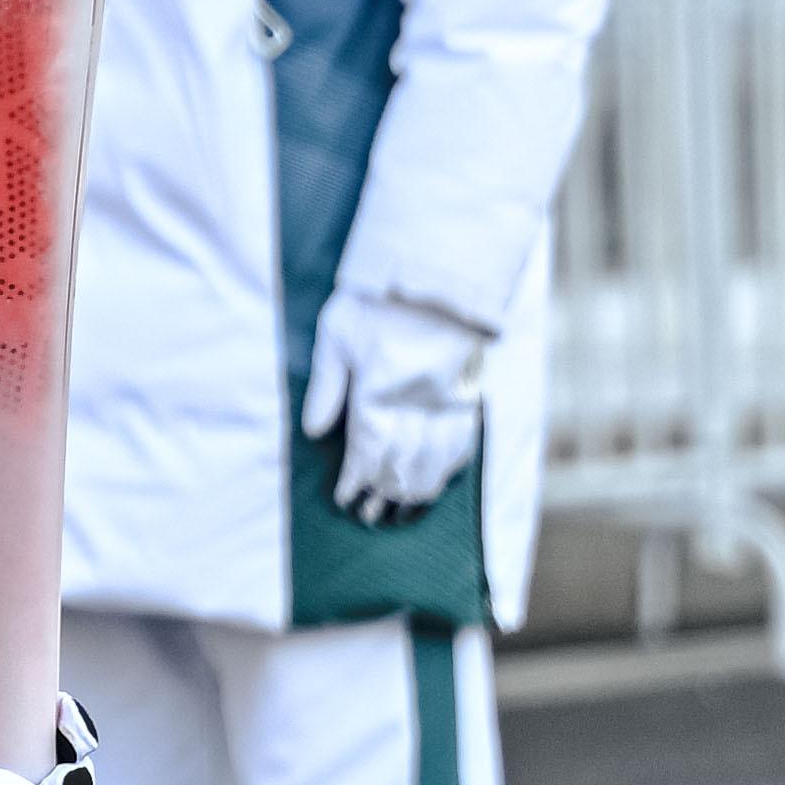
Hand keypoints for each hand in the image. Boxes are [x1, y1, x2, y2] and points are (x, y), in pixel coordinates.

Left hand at [300, 287, 490, 522]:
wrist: (440, 269)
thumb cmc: (379, 298)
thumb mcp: (337, 331)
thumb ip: (326, 384)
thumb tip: (313, 432)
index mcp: (379, 389)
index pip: (367, 450)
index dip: (356, 479)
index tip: (346, 498)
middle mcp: (416, 403)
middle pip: (400, 464)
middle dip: (382, 493)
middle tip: (370, 514)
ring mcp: (448, 402)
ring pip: (434, 462)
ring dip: (415, 491)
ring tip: (399, 509)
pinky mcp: (470, 395)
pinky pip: (462, 444)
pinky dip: (447, 469)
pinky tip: (436, 482)